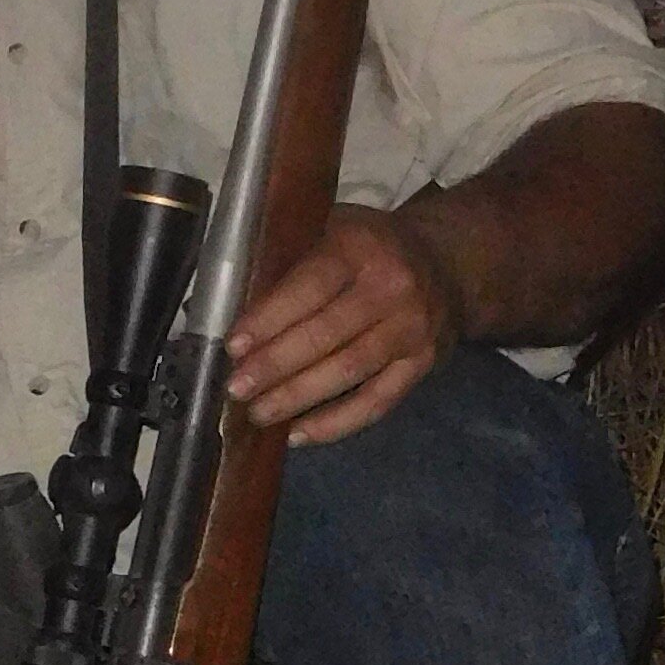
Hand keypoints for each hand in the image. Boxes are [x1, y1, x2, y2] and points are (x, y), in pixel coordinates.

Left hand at [227, 205, 463, 442]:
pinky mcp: (423, 363)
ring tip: (259, 413)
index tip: (234, 347)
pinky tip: (299, 434)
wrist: (444, 262)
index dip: (270, 319)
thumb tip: (219, 306)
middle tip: (237, 389)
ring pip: (349, 371)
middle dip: (276, 366)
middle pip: (327, 335)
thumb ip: (287, 260)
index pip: (310, 287)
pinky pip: (377, 402)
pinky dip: (336, 423)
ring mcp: (412, 328)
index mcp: (360, 246)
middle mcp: (392, 287)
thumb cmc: (366, 248)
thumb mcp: (330, 230)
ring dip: (299, 398)